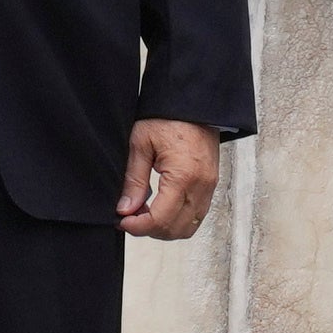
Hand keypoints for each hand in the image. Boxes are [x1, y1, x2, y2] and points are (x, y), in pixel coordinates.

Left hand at [117, 118, 218, 241]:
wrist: (195, 103)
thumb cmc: (168, 118)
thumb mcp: (141, 144)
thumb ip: (133, 180)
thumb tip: (125, 209)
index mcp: (183, 177)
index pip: (160, 220)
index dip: (137, 227)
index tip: (121, 221)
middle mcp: (201, 187)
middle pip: (175, 230)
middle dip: (149, 230)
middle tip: (129, 217)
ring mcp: (209, 187)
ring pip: (188, 227)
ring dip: (164, 227)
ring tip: (144, 212)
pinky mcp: (211, 185)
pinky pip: (196, 215)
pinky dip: (178, 219)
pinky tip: (160, 206)